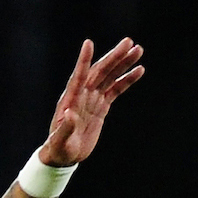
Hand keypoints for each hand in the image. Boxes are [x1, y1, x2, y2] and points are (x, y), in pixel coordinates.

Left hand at [38, 39, 143, 167]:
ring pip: (110, 76)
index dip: (83, 61)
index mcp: (70, 100)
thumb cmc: (59, 149)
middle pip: (99, 71)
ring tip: (138, 50)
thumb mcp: (60, 141)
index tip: (88, 43)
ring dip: (123, 63)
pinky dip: (126, 79)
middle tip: (129, 42)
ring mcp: (92, 98)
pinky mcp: (101, 106)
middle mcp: (82, 94)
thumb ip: (65, 128)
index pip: (78, 76)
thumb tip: (70, 114)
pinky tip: (139, 70)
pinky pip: (115, 89)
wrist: (64, 155)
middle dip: (114, 57)